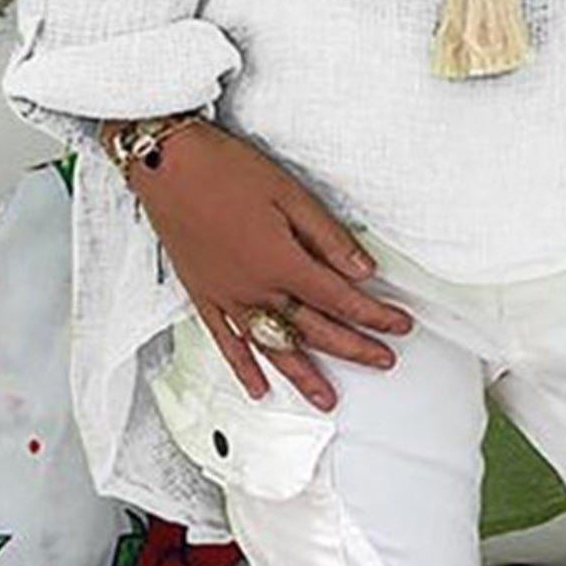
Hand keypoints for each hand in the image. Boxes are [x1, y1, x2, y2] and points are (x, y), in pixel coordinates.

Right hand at [100, 119, 414, 409]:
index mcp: (281, 262)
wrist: (167, 166)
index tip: (398, 326)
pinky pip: (226, 343)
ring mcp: (227, 297)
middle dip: (353, 347)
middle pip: (313, 329)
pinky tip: (258, 388)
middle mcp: (255, 289)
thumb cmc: (226, 170)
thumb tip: (362, 269)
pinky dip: (244, 368)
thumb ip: (327, 237)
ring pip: (274, 347)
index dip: (373, 315)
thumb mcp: (289, 193)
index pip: (339, 298)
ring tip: (328, 399)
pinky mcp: (203, 296)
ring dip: (304, 375)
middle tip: (383, 360)